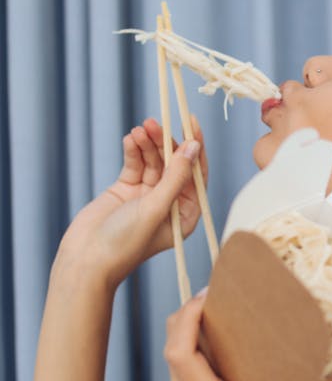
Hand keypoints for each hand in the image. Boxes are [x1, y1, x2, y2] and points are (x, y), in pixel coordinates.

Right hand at [58, 117, 208, 287]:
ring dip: (148, 143)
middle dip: (166, 142)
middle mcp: (169, 204)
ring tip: (139, 130)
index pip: (196, 175)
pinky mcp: (127, 190)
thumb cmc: (125, 242)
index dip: (195, 147)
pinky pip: (135, 164)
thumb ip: (175, 177)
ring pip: (154, 161)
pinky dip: (133, 151)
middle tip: (154, 122)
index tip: (190, 122)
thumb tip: (193, 147)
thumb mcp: (156, 208)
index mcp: (186, 215)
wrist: (86, 259)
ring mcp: (147, 196)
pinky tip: (130, 140)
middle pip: (174, 164)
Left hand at [160, 293, 331, 380]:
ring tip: (220, 313)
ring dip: (189, 329)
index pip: (181, 353)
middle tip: (218, 292)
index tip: (206, 296)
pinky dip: (190, 349)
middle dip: (189, 311)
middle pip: (171, 342)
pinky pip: (176, 369)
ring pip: (171, 354)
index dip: (187, 318)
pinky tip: (216, 345)